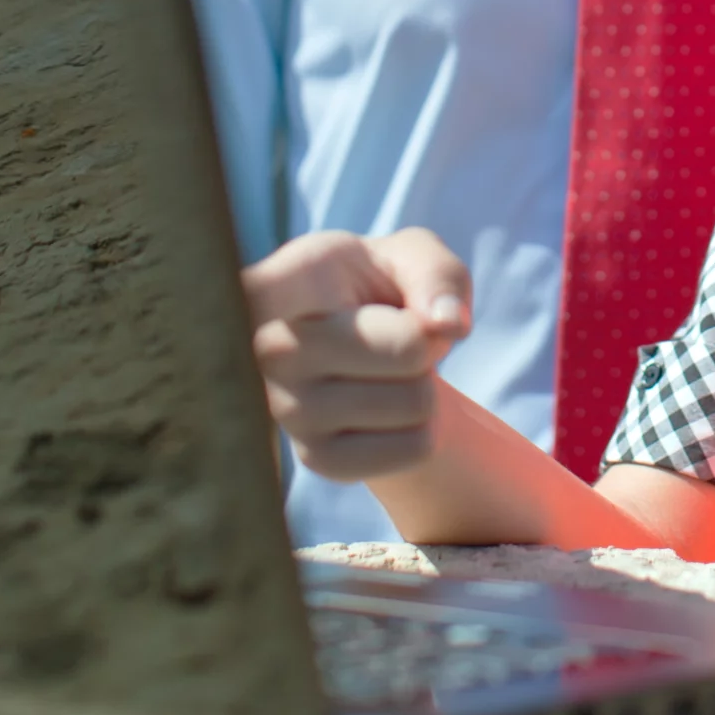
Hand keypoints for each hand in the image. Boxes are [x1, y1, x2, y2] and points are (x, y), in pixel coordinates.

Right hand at [241, 228, 471, 482]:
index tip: (359, 300)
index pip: (337, 308)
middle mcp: (266, 353)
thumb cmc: (378, 285)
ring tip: (385, 367)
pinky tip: (384, 405)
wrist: (361, 344)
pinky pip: (415, 447)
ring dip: (424, 384)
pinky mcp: (315, 458)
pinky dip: (423, 427)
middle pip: (409, 351)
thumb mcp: (410, 255)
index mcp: (275, 289)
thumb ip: (436, 274)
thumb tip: (447, 322)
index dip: (401, 314)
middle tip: (394, 334)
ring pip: (416, 402)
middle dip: (425, 340)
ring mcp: (286, 411)